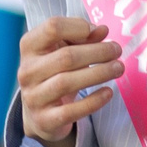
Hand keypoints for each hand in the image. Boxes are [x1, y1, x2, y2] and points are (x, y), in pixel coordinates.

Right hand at [18, 17, 120, 146]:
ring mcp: (33, 97)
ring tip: (118, 68)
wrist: (40, 113)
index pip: (52, 27)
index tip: (96, 32)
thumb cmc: (56, 72)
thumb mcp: (65, 51)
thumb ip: (83, 38)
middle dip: (98, 52)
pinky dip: (93, 101)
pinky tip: (108, 92)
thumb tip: (102, 30)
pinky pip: (70, 111)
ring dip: (99, 73)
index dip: (78, 26)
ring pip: (66, 82)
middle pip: (65, 57)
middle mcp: (27, 71)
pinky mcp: (45, 120)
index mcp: (30, 47)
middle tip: (117, 51)